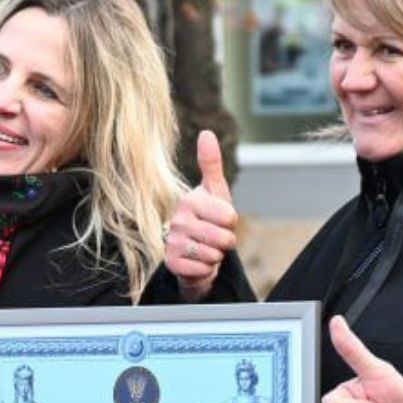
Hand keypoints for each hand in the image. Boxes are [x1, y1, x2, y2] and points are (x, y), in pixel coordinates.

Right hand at [165, 131, 241, 296]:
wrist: (192, 252)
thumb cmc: (208, 219)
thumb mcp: (215, 192)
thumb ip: (212, 164)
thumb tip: (206, 132)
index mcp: (189, 200)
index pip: (229, 217)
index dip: (231, 223)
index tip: (220, 220)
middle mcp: (177, 219)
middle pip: (224, 238)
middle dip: (225, 242)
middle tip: (214, 238)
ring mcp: (172, 242)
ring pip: (214, 255)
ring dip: (216, 256)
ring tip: (206, 248)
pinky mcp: (171, 263)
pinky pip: (204, 269)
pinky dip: (206, 269)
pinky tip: (197, 262)